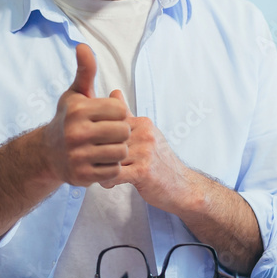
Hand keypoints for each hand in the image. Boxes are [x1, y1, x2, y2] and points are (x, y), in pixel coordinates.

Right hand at [41, 44, 130, 186]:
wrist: (48, 153)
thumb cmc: (68, 118)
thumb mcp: (76, 93)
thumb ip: (85, 70)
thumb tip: (83, 45)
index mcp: (78, 110)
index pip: (120, 109)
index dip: (118, 112)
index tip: (107, 115)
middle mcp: (76, 132)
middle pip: (123, 131)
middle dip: (120, 132)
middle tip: (110, 133)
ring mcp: (78, 156)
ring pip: (120, 152)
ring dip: (118, 150)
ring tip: (107, 146)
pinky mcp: (82, 176)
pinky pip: (113, 171)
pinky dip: (111, 167)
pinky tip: (101, 160)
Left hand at [99, 91, 199, 212]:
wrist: (181, 185)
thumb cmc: (159, 160)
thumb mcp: (145, 133)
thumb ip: (127, 115)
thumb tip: (114, 92)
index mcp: (142, 123)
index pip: (109, 125)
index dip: (100, 138)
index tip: (97, 147)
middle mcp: (144, 134)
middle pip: (107, 141)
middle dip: (97, 153)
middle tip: (94, 163)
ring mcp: (145, 152)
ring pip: (108, 157)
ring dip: (101, 168)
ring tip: (101, 174)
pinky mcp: (143, 171)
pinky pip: (114, 174)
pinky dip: (107, 181)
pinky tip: (109, 183)